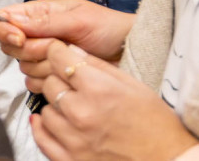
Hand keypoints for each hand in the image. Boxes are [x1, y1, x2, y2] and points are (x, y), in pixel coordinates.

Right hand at [0, 0, 133, 91]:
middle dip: (28, 49)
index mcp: (40, 13)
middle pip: (9, 44)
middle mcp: (38, 33)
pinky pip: (34, 82)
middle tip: (53, 47)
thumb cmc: (110, 28)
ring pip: (22, 65)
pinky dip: (47, 81)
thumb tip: (12, 19)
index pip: (4, 18)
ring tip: (68, 60)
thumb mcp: (79, 20)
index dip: (5, 29)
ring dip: (43, 65)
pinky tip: (66, 75)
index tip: (20, 38)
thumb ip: (45, 21)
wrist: (132, 52)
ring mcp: (44, 56)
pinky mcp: (52, 75)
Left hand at [31, 42, 197, 160]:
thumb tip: (71, 49)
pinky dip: (43, 128)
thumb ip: (99, 66)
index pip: (58, 59)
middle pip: (49, 83)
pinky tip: (51, 122)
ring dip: (55, 105)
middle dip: (58, 79)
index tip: (59, 53)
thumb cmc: (156, 125)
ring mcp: (74, 139)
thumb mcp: (134, 86)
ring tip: (72, 107)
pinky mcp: (71, 160)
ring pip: (44, 109)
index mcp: (98, 89)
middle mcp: (82, 113)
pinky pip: (41, 138)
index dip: (57, 52)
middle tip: (71, 83)